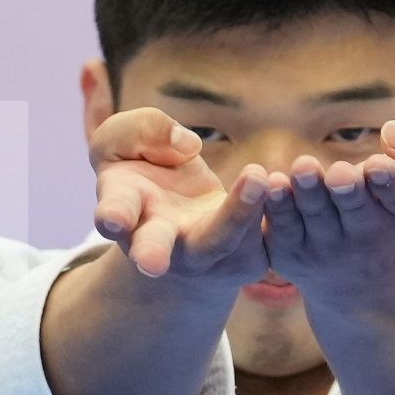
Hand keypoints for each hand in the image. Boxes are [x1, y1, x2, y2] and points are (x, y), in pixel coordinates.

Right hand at [88, 107, 270, 286]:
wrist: (181, 218)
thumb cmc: (143, 172)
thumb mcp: (124, 140)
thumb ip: (141, 130)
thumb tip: (186, 145)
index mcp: (123, 211)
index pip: (115, 212)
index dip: (112, 217)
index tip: (112, 220)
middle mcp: (161, 242)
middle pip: (156, 248)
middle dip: (153, 253)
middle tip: (152, 265)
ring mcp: (204, 256)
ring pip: (221, 237)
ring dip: (239, 211)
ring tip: (256, 177)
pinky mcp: (244, 258)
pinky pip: (262, 234)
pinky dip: (274, 206)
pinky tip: (282, 182)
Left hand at [263, 119, 394, 300]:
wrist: (367, 283)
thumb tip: (392, 132)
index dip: (392, 180)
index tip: (378, 167)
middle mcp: (369, 236)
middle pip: (355, 207)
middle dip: (347, 189)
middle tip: (340, 174)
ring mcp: (328, 248)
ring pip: (316, 215)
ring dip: (308, 192)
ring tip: (303, 168)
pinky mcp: (293, 253)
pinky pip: (282, 227)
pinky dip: (276, 207)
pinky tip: (270, 184)